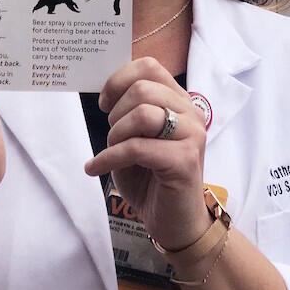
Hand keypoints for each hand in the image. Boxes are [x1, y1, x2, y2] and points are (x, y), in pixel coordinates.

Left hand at [86, 57, 209, 251]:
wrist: (176, 223)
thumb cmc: (153, 181)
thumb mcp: (138, 139)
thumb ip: (131, 113)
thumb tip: (106, 93)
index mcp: (180, 103)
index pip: (150, 67)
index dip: (119, 80)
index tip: (105, 103)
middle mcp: (191, 114)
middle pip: (142, 88)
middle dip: (115, 114)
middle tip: (112, 137)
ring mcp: (192, 136)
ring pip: (141, 114)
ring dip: (115, 135)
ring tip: (110, 154)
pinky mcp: (185, 160)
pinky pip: (136, 147)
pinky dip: (109, 158)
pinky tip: (97, 169)